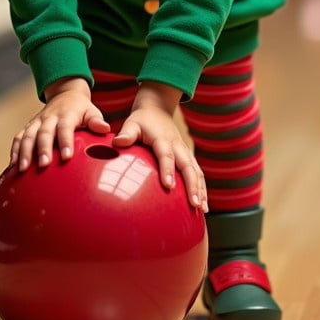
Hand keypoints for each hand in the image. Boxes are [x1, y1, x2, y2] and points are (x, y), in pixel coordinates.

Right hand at [10, 77, 109, 171]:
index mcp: (66, 114)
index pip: (65, 127)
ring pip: (27, 135)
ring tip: (22, 169)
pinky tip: (12, 166)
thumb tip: (105, 129)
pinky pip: (19, 138)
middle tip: (43, 165)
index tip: (67, 156)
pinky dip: (15, 151)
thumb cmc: (81, 110)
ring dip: (24, 152)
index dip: (65, 141)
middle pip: (44, 133)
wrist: (65, 95)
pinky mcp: (28, 127)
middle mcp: (49, 117)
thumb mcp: (92, 111)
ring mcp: (37, 122)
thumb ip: (96, 121)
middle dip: (42, 149)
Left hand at [113, 82, 207, 211]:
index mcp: (163, 139)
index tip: (169, 185)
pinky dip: (202, 189)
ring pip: (196, 171)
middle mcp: (177, 146)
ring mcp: (185, 152)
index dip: (168, 170)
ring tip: (202, 209)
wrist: (157, 110)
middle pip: (188, 167)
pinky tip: (203, 207)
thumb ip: (127, 134)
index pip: (166, 155)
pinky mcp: (188, 157)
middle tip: (193, 204)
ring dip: (201, 190)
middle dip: (192, 186)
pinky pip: (198, 174)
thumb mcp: (132, 123)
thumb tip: (116, 142)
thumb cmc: (142, 121)